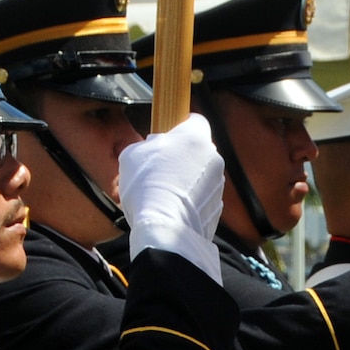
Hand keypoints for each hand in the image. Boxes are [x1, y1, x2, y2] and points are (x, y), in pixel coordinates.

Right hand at [119, 114, 225, 276]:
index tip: (168, 137)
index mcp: (196, 137)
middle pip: (199, 150)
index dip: (181, 127)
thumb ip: (146, 145)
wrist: (164, 229)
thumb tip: (152, 147)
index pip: (196, 120)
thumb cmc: (147, 187)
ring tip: (163, 194)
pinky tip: (172, 210)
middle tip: (160, 168)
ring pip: (201, 175)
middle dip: (182, 157)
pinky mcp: (217, 208)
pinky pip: (202, 198)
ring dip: (187, 181)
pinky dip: (190, 202)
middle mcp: (213, 157)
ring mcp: (218, 184)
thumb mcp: (131, 155)